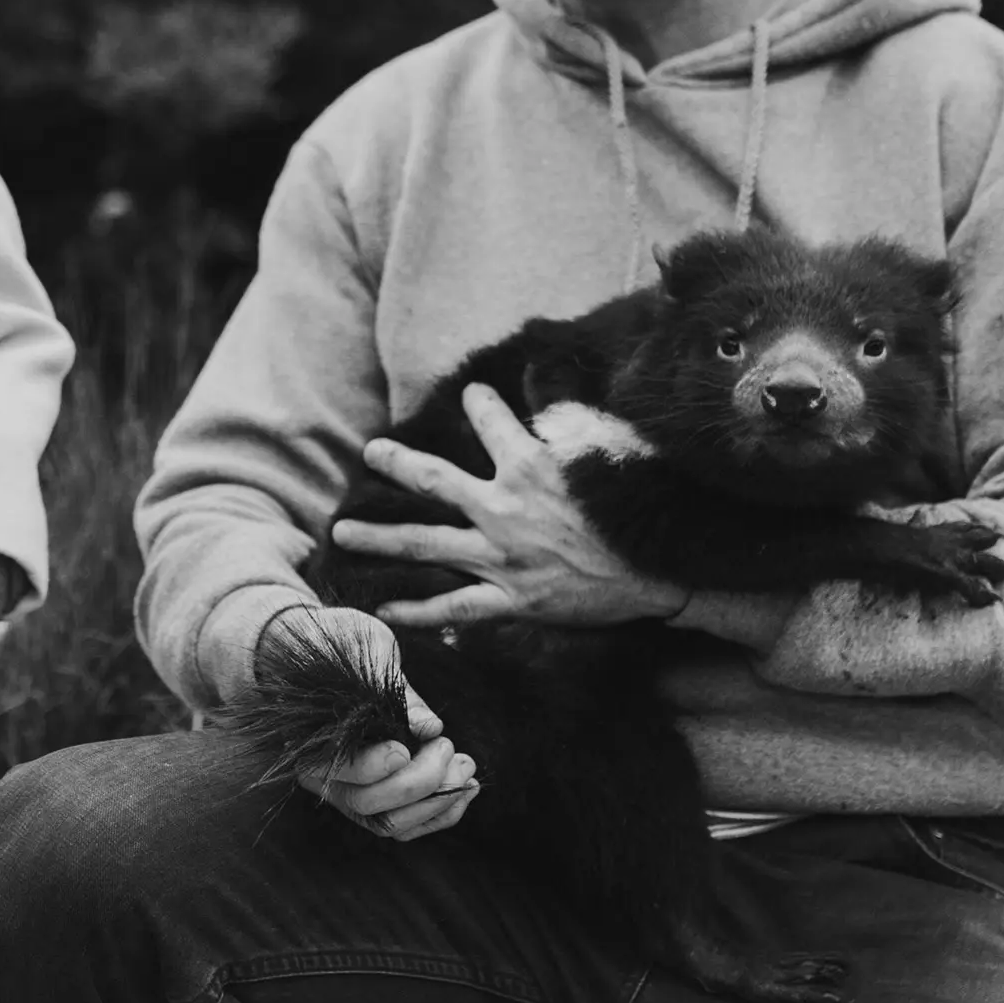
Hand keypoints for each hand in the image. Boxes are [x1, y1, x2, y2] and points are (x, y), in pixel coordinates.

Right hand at [256, 605, 479, 841]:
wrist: (330, 647)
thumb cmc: (341, 641)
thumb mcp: (366, 648)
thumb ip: (393, 689)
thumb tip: (429, 728)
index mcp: (309, 738)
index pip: (337, 770)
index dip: (373, 767)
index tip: (406, 748)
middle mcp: (323, 776)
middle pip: (368, 805)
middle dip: (418, 783)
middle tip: (450, 747)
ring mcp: (352, 791)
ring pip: (392, 823)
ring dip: (436, 802)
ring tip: (466, 766)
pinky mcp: (379, 796)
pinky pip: (409, 823)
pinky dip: (441, 812)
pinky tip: (467, 785)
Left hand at [332, 384, 687, 629]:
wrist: (662, 571)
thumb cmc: (639, 506)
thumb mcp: (609, 448)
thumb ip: (571, 420)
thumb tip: (546, 392)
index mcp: (530, 465)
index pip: (491, 419)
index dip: (479, 402)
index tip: (471, 394)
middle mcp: (504, 508)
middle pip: (433, 480)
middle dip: (396, 463)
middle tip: (371, 452)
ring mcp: (502, 557)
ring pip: (425, 544)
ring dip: (379, 538)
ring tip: (342, 535)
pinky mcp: (510, 600)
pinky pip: (453, 606)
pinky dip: (416, 610)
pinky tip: (382, 608)